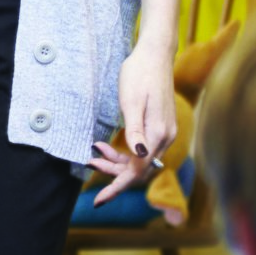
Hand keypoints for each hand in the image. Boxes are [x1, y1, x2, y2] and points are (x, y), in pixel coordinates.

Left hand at [87, 42, 179, 205]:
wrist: (154, 53)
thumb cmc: (139, 74)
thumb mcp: (131, 101)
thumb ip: (135, 130)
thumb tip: (139, 155)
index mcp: (158, 134)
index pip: (137, 171)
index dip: (116, 187)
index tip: (99, 201)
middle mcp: (166, 138)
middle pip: (138, 168)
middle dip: (113, 172)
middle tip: (89, 164)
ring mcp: (165, 132)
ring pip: (139, 159)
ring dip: (117, 161)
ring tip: (95, 152)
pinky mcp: (160, 127)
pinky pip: (142, 148)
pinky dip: (124, 151)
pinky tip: (107, 145)